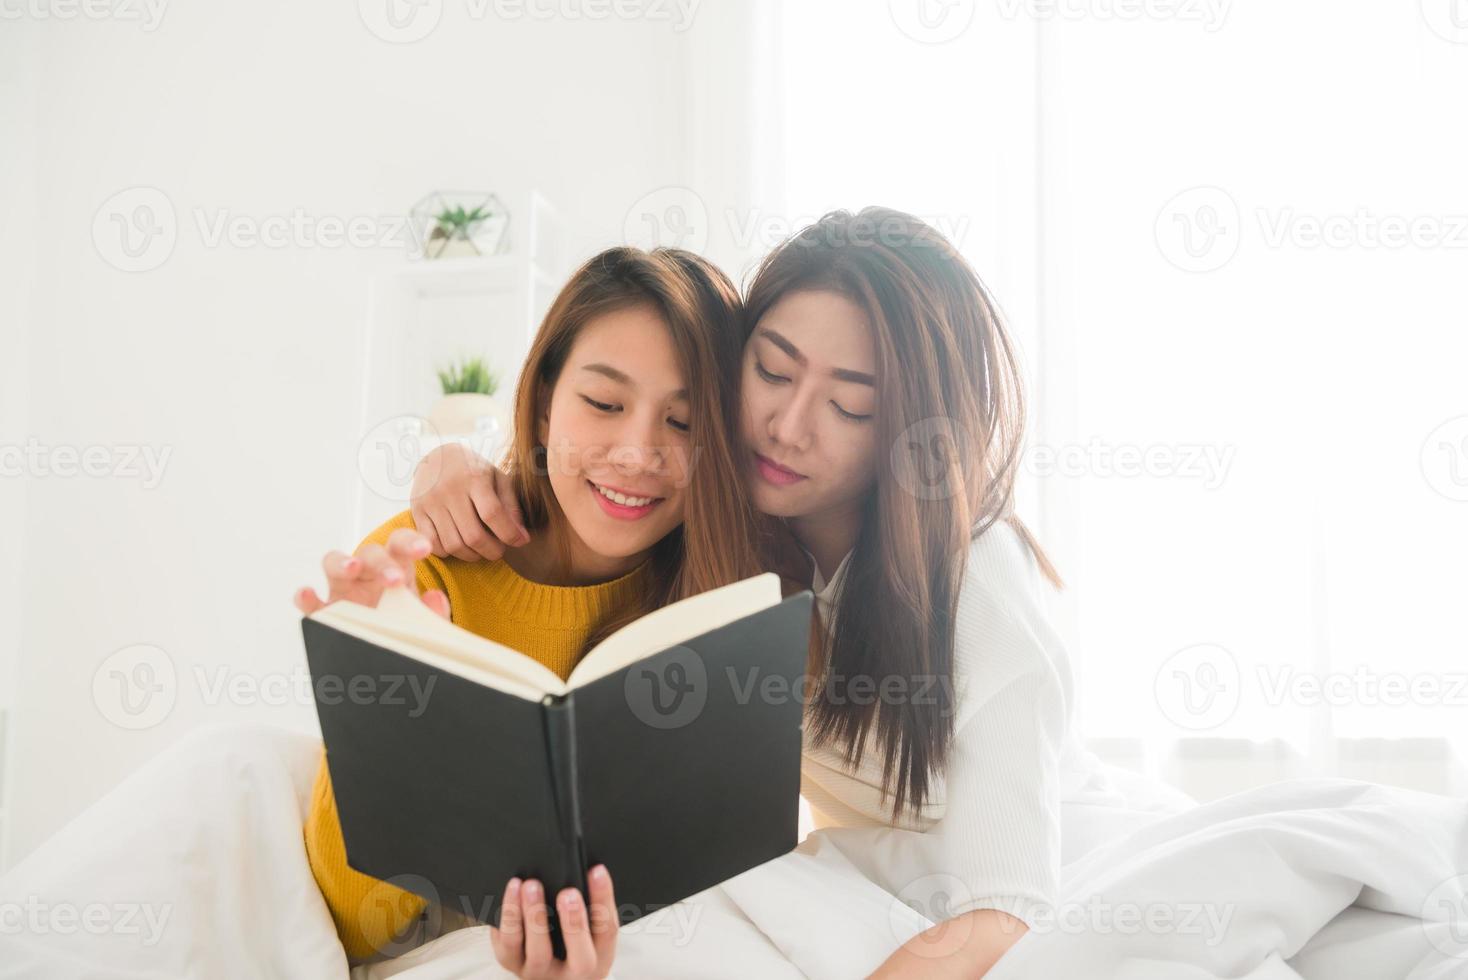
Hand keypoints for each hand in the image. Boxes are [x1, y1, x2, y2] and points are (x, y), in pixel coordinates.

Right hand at [293, 527, 449, 618]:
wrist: (388, 652)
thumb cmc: (406, 626)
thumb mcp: (426, 622)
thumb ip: (435, 611)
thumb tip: (435, 597)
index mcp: (396, 569)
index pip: (400, 545)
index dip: (411, 542)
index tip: (424, 549)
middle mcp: (367, 574)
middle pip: (370, 553)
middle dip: (382, 562)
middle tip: (395, 580)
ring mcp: (343, 590)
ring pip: (334, 563)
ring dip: (342, 562)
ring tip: (352, 568)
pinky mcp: (325, 612)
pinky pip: (311, 602)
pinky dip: (305, 597)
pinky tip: (307, 593)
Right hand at [411, 443, 528, 561]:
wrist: (436, 457)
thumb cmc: (475, 471)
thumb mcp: (497, 478)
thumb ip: (511, 505)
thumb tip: (521, 537)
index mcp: (474, 477)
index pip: (493, 514)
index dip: (509, 534)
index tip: (520, 542)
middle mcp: (450, 490)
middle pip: (473, 535)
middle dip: (492, 551)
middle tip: (499, 551)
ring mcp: (431, 502)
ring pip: (453, 545)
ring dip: (472, 556)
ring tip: (482, 550)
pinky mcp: (417, 512)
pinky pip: (434, 545)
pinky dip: (450, 553)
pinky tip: (460, 546)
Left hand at [490, 865, 617, 979]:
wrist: (546, 976)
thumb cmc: (570, 946)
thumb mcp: (589, 936)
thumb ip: (590, 909)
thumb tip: (584, 869)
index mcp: (596, 960)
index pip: (606, 931)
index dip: (603, 899)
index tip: (597, 871)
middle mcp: (570, 974)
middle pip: (577, 954)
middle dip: (574, 922)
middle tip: (568, 892)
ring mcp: (538, 971)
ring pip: (536, 951)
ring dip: (533, 916)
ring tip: (528, 885)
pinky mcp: (511, 963)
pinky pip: (506, 944)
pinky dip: (506, 918)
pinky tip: (509, 893)